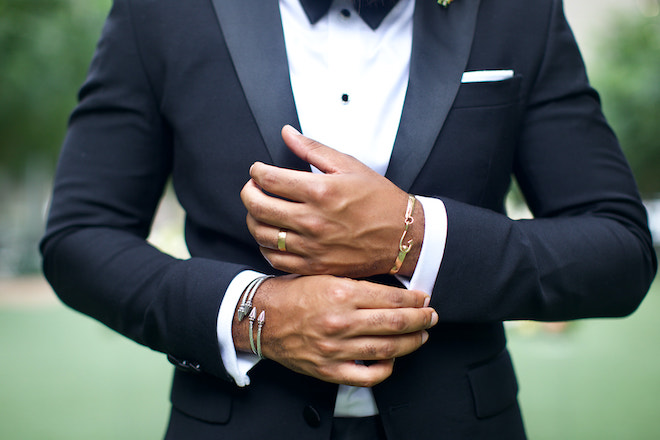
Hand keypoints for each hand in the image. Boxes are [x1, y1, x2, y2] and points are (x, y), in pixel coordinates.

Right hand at [232, 275, 437, 386]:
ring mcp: (335, 348)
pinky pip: (367, 376)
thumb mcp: (325, 276)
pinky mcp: (328, 370)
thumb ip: (357, 283)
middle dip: (421, 320)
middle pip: (395, 324)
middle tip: (432, 316)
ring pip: (387, 349)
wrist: (261, 317)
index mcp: (341, 293)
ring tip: (420, 336)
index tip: (423, 299)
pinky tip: (392, 360)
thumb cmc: (292, 293)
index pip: (391, 299)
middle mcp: (340, 321)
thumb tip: (393, 292)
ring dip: (411, 342)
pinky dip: (386, 369)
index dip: (414, 300)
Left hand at [240, 125, 423, 277]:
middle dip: (248, 193)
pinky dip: (266, 246)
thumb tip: (287, 133)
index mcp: (320, 191)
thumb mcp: (349, 166)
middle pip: (258, 206)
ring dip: (253, 218)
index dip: (257, 171)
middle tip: (252, 187)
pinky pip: (275, 258)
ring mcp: (312, 246)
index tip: (258, 170)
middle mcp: (313, 220)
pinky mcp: (315, 266)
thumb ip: (313, 149)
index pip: (269, 179)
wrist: (403, 237)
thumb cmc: (379, 200)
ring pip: (262, 234)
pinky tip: (272, 236)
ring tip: (260, 210)